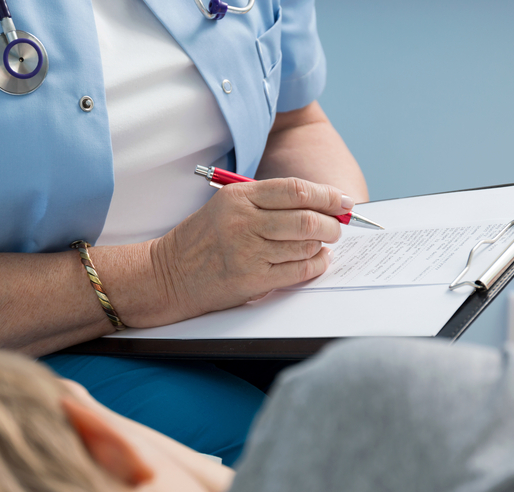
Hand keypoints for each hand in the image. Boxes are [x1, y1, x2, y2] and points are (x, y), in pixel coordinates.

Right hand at [151, 177, 348, 320]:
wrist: (170, 274)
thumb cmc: (203, 240)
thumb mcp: (227, 207)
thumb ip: (267, 203)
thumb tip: (318, 205)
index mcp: (239, 197)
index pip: (296, 190)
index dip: (327, 195)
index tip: (342, 201)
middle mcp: (245, 222)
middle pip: (306, 218)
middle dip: (332, 223)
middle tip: (337, 227)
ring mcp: (249, 252)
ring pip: (305, 245)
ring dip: (322, 245)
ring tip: (322, 245)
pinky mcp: (253, 279)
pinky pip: (298, 271)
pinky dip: (314, 266)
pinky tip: (315, 261)